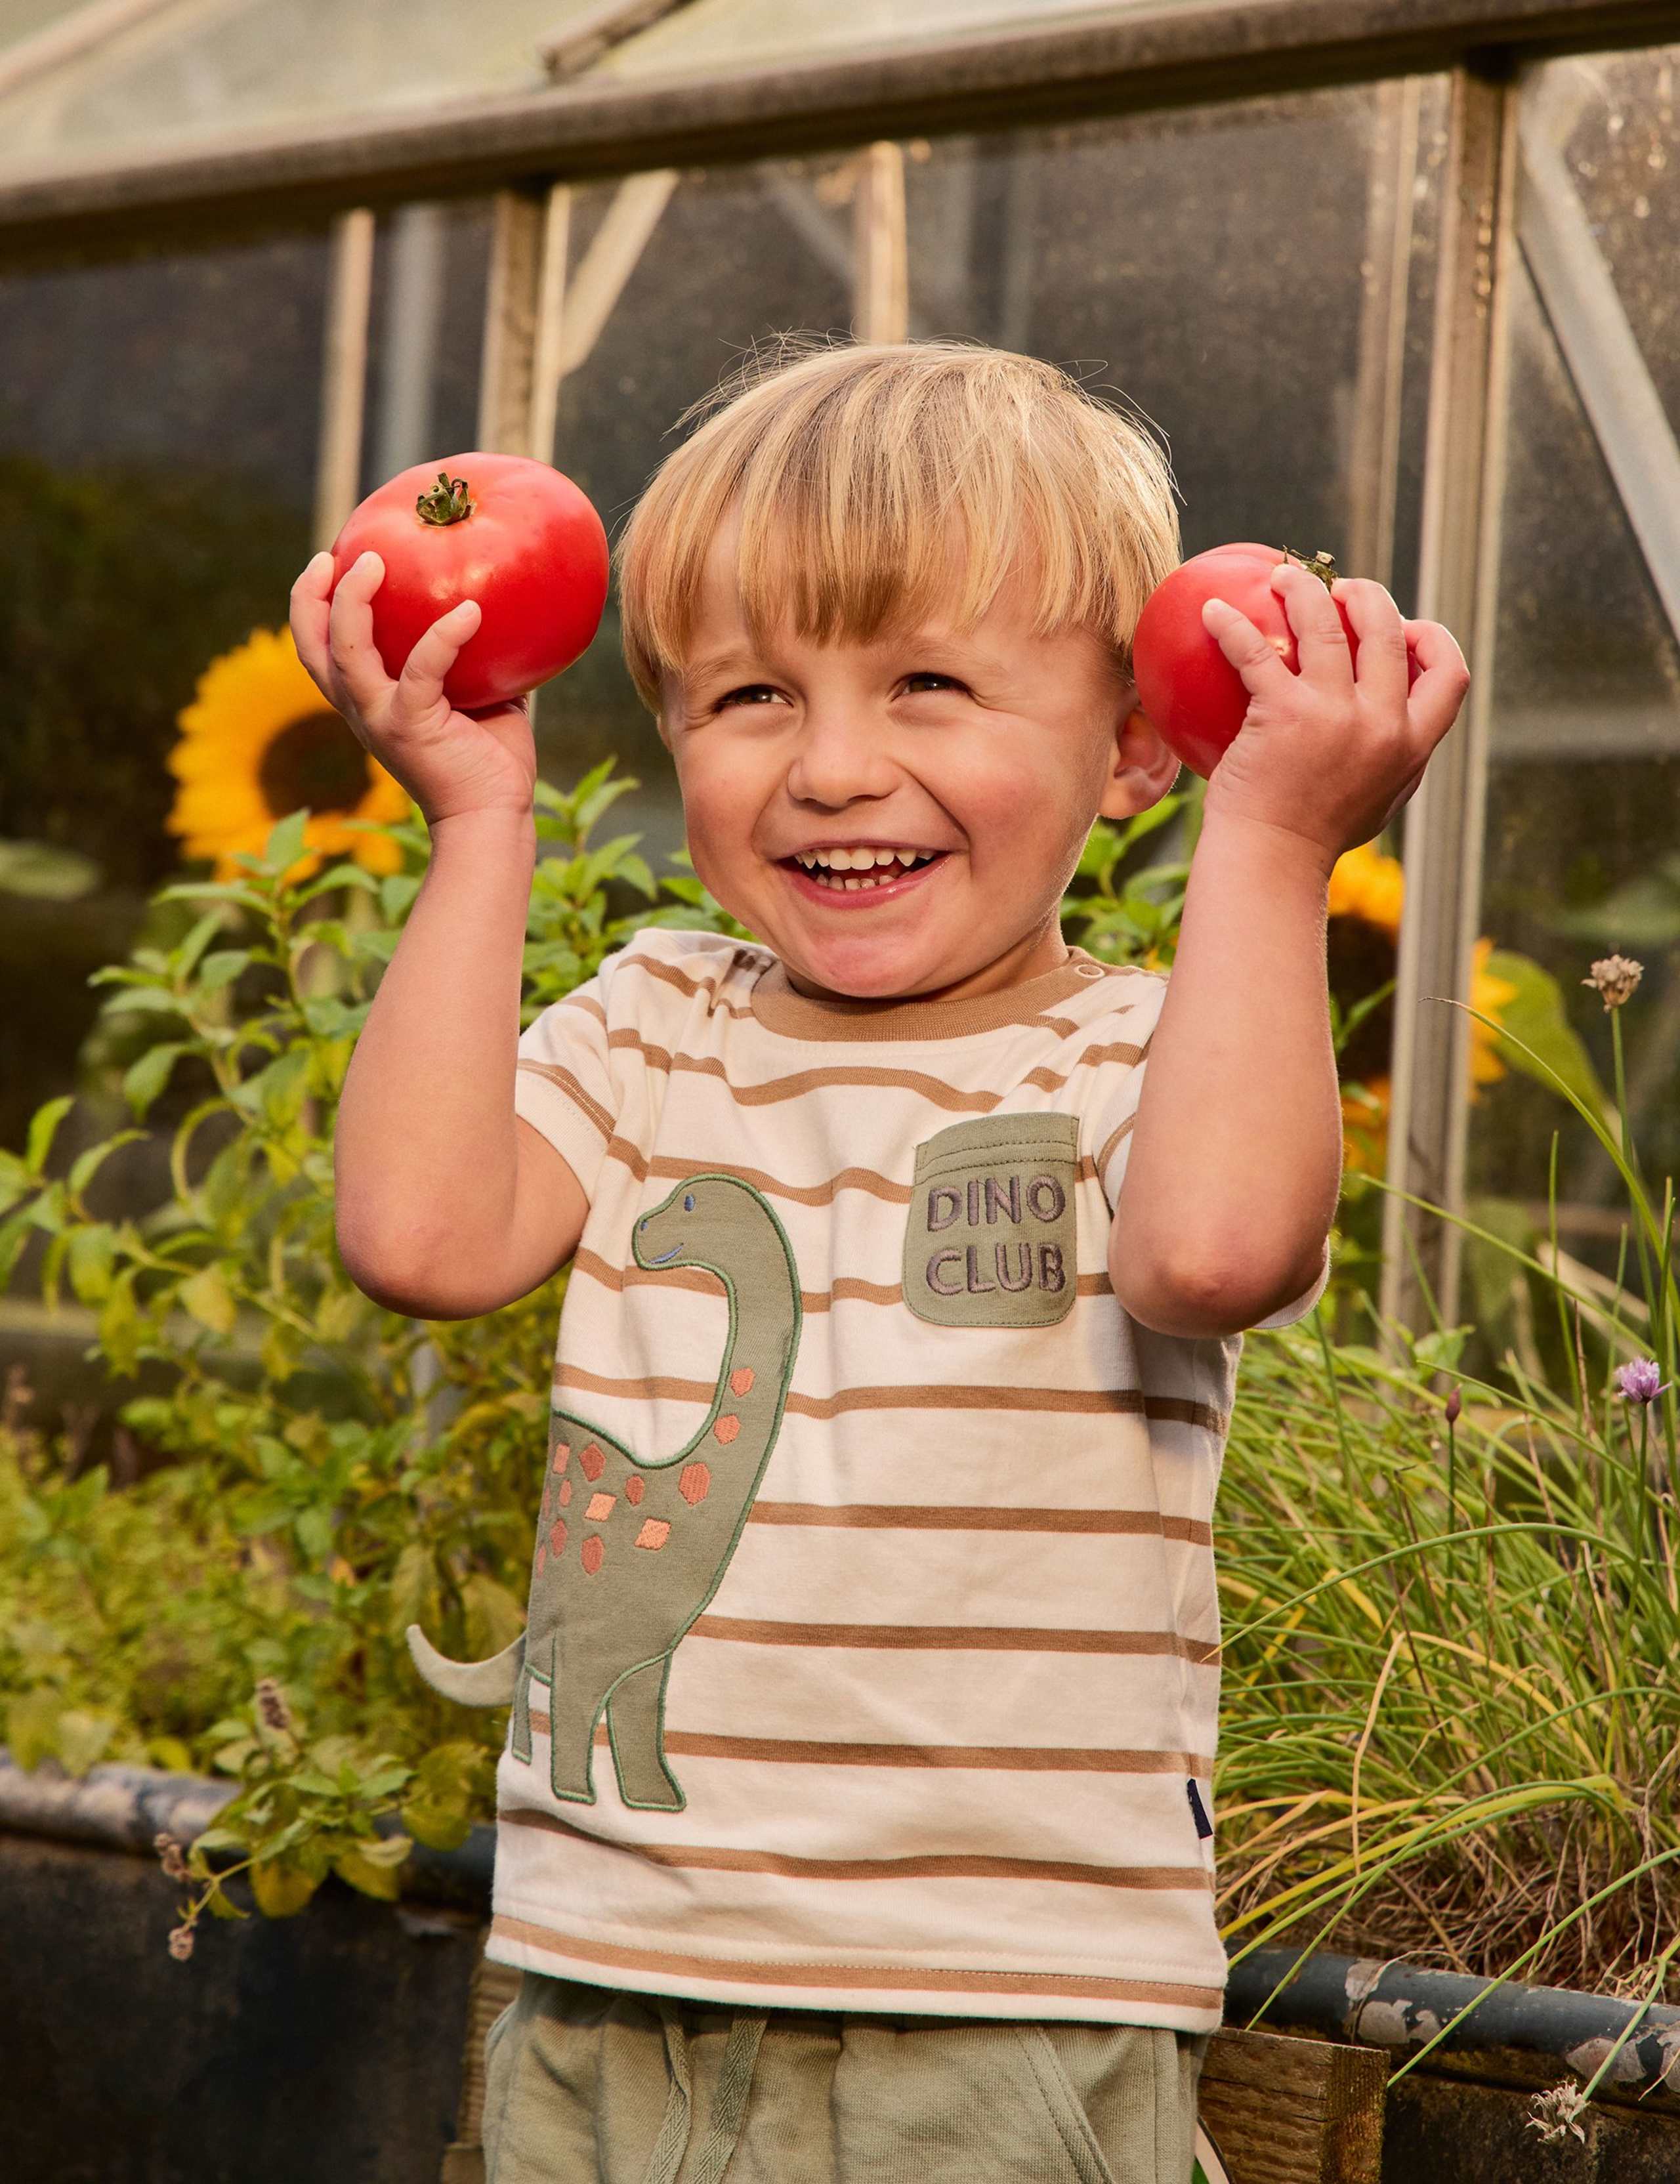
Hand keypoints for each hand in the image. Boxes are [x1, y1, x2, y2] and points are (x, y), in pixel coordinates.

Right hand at [290, 550, 537, 827]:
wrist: (493, 817)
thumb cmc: (490, 761)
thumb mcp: (478, 698)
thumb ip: (474, 658)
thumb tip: (500, 608)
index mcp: (369, 703)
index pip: (321, 651)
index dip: (312, 606)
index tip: (328, 562)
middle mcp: (362, 710)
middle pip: (312, 647)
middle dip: (311, 596)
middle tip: (334, 554)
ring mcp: (381, 719)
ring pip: (346, 651)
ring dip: (353, 601)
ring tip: (377, 561)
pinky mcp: (411, 727)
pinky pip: (422, 670)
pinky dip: (443, 637)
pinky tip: (471, 611)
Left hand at [1197, 561, 1469, 866]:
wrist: (1269, 867)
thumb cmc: (1309, 843)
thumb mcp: (1372, 805)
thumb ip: (1385, 763)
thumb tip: (1381, 731)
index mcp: (1411, 746)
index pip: (1449, 677)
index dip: (1432, 640)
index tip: (1405, 628)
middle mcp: (1383, 724)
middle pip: (1389, 632)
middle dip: (1368, 597)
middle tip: (1339, 589)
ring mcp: (1336, 715)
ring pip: (1327, 624)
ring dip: (1304, 589)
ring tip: (1280, 578)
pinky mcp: (1284, 713)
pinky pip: (1255, 650)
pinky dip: (1230, 625)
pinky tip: (1210, 612)